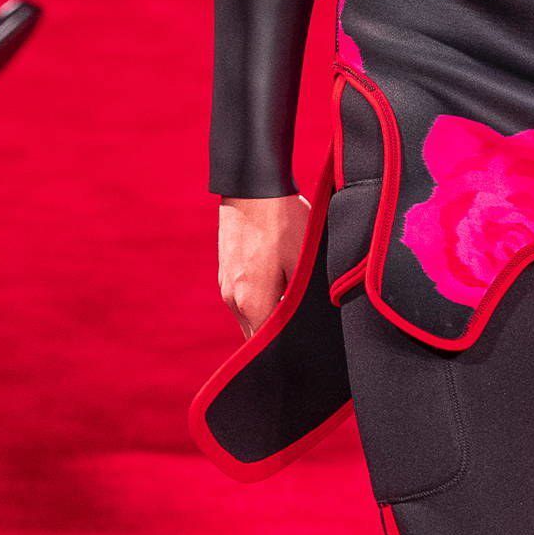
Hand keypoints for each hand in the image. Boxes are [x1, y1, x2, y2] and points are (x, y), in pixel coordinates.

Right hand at [218, 192, 309, 335]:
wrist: (252, 187)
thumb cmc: (284, 222)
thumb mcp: (303, 262)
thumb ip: (301, 300)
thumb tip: (308, 325)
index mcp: (253, 302)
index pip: (268, 345)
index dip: (288, 347)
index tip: (306, 343)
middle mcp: (233, 300)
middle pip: (256, 335)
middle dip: (277, 335)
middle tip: (304, 325)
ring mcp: (225, 286)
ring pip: (249, 316)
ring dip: (268, 315)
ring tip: (292, 298)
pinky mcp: (225, 272)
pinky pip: (243, 299)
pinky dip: (259, 299)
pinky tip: (278, 280)